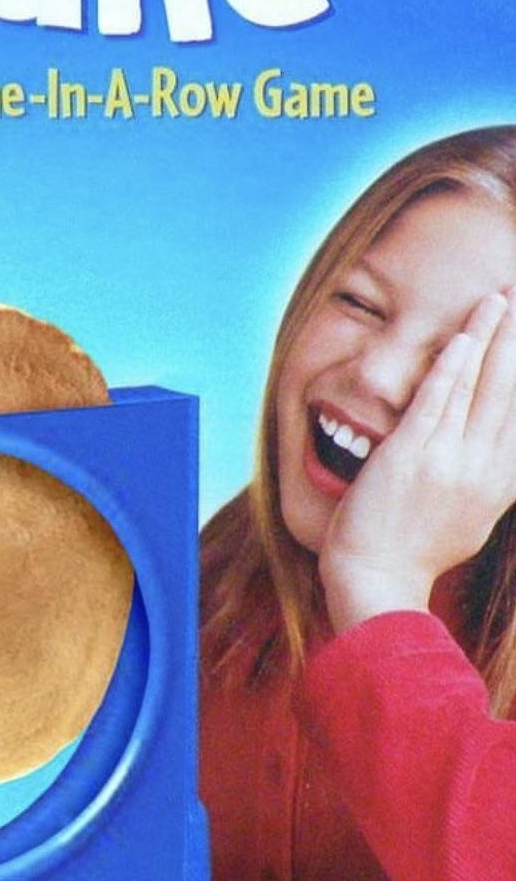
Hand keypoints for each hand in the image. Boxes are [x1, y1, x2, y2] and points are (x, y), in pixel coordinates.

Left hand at [319, 289, 515, 630]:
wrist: (377, 578)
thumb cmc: (414, 553)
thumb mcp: (472, 520)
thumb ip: (489, 484)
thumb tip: (501, 462)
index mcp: (501, 484)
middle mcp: (484, 467)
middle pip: (510, 390)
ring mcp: (448, 459)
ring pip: (476, 386)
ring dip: (488, 338)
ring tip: (498, 302)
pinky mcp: (410, 454)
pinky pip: (435, 399)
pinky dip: (450, 365)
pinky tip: (460, 338)